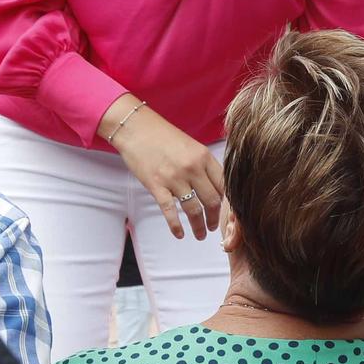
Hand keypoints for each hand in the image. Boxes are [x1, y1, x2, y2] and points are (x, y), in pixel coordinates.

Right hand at [108, 100, 223, 239]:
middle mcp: (192, 168)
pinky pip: (170, 211)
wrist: (136, 128)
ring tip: (200, 234)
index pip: (224, 185)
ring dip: (199, 226)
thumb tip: (215, 186)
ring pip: (194, 209)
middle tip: (213, 226)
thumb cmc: (162, 136)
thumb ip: (203, 165)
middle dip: (215, 218)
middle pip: (212, 201)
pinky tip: (180, 234)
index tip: (227, 212)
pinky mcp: (157, 185)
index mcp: (204, 156)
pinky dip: (176, 226)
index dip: (228, 203)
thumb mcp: (190, 146)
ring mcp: (174, 178)